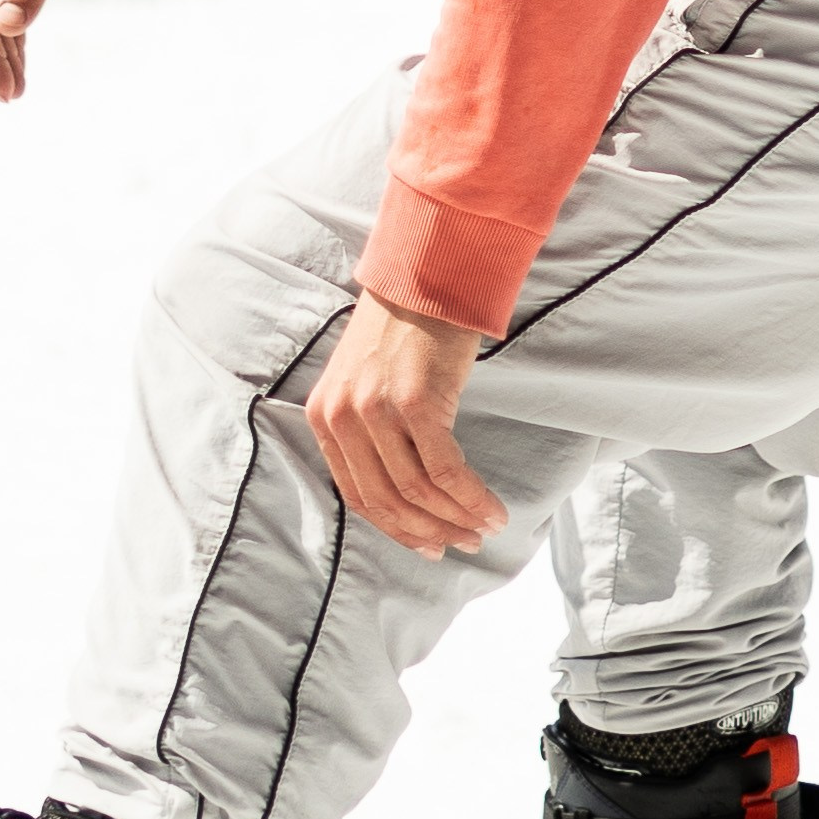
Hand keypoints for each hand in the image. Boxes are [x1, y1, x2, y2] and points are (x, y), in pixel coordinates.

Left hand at [305, 293, 505, 557]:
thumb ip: (369, 429)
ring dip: (457, 519)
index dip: (396, 528)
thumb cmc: (403, 326)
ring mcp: (377, 409)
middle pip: (387, 500)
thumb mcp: (365, 380)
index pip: (358, 494)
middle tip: (461, 544)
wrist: (426, 273)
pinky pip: (446, 469)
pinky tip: (492, 510)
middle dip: (428, 531)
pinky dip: (472, 498)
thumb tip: (404, 491)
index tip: (427, 545)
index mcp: (326, 416)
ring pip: (419, 491)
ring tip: (484, 529)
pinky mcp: (416, 402)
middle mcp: (344, 416)